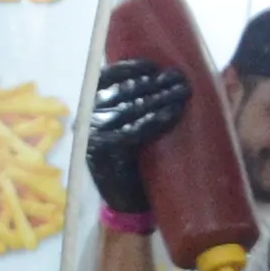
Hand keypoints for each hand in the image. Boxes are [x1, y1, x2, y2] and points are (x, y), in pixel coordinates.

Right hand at [85, 59, 188, 226]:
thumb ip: (137, 105)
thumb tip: (162, 77)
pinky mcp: (104, 153)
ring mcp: (93, 136)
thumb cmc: (134, 163)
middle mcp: (87, 120)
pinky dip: (156, 120)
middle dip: (154, 82)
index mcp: (89, 109)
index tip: (153, 65)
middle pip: (123, 92)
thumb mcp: (129, 129)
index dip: (128, 69)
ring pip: (131, 108)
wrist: (126, 205)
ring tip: (182, 91)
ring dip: (160, 97)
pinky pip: (134, 130)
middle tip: (179, 78)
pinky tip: (174, 112)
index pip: (104, 79)